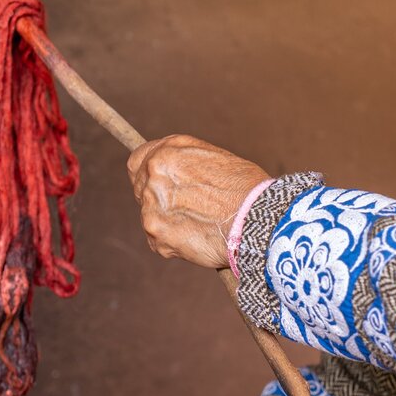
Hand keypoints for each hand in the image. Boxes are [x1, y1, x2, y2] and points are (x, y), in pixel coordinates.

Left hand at [127, 134, 268, 267]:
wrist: (258, 218)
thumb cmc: (247, 188)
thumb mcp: (213, 158)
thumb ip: (185, 164)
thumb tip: (175, 174)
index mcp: (168, 151)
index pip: (137, 162)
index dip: (147, 174)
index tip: (156, 184)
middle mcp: (154, 175)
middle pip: (141, 190)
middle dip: (159, 200)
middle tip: (187, 210)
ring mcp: (151, 206)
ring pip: (151, 217)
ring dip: (170, 223)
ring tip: (201, 225)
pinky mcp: (156, 235)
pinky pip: (160, 241)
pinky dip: (175, 243)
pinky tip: (200, 238)